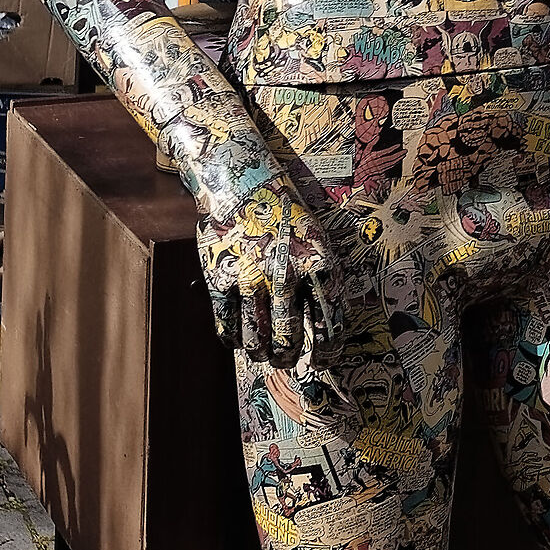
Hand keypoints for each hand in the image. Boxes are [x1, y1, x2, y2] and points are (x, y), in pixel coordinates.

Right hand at [197, 179, 335, 368]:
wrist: (245, 189)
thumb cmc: (287, 220)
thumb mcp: (316, 242)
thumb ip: (319, 282)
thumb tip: (323, 329)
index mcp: (318, 264)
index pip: (328, 320)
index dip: (326, 348)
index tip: (322, 360)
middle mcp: (285, 275)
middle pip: (288, 337)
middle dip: (289, 356)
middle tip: (287, 359)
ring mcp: (251, 280)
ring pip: (256, 339)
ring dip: (261, 354)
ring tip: (265, 354)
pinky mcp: (221, 281)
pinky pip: (226, 327)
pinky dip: (233, 340)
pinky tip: (239, 339)